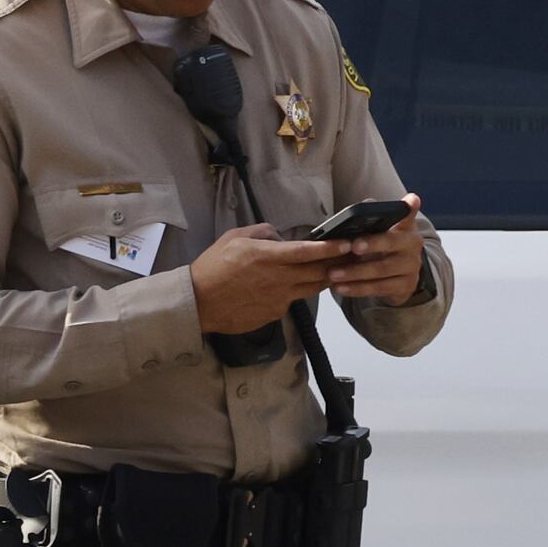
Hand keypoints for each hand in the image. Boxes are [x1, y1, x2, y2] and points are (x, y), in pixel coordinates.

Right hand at [189, 221, 359, 335]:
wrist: (197, 302)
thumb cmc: (211, 267)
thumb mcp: (232, 238)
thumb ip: (261, 233)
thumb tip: (280, 236)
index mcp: (268, 256)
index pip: (308, 251)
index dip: (332, 248)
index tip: (349, 244)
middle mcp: (279, 278)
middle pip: (319, 272)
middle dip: (337, 264)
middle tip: (350, 258)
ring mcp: (279, 298)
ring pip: (312, 288)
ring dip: (323, 279)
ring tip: (330, 272)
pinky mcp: (275, 313)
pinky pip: (292, 300)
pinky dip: (296, 293)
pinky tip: (291, 289)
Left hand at [327, 199, 429, 310]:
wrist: (400, 277)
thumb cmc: (382, 249)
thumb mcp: (381, 233)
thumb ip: (373, 218)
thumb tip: (367, 201)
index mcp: (406, 230)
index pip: (407, 217)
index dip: (408, 209)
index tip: (410, 200)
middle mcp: (412, 248)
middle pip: (391, 244)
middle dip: (371, 244)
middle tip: (352, 246)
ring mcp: (411, 269)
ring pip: (382, 271)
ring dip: (355, 273)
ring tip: (333, 273)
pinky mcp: (404, 287)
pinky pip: (378, 288)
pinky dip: (357, 289)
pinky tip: (340, 288)